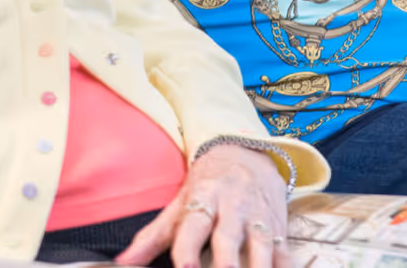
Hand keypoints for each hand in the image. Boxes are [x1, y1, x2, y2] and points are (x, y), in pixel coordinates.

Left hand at [117, 145, 288, 267]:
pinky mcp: (278, 225)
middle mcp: (232, 207)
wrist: (247, 151)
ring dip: (258, 267)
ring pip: (261, 245)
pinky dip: (285, 267)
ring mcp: (258, 216)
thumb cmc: (206, 183)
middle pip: (228, 238)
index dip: (189, 251)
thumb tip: (122, 263)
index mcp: (203, 199)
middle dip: (226, 264)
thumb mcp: (179, 203)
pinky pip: (285, 250)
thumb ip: (152, 237)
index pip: (193, 227)